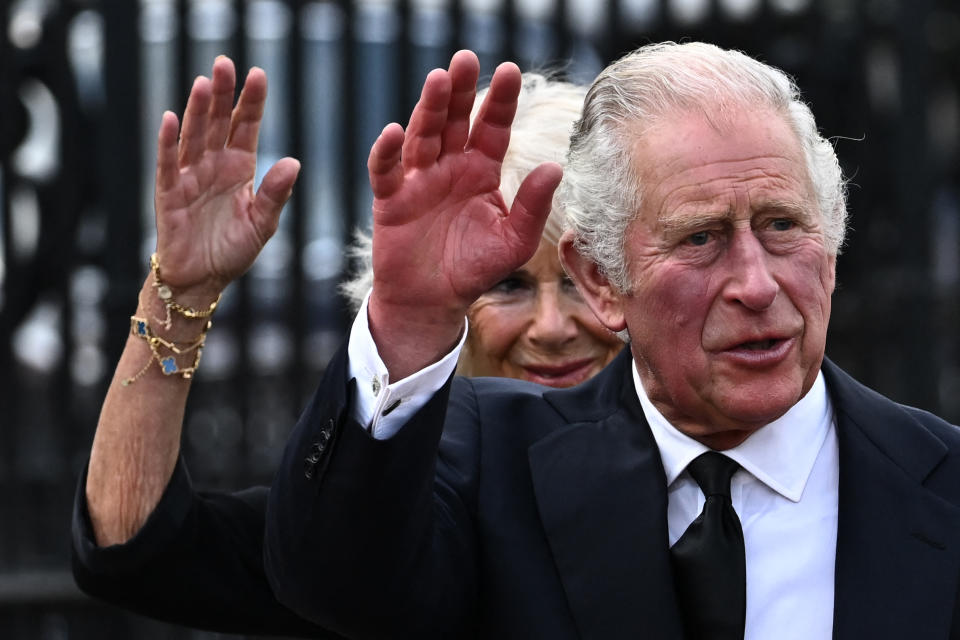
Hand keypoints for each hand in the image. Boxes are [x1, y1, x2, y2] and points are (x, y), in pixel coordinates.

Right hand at [153, 56, 299, 301]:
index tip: (259, 75)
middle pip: (219, 122)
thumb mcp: (263, 224)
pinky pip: (168, 163)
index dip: (252, 102)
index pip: (246, 127)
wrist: (202, 280)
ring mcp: (190, 176)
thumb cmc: (232, 250)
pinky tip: (172, 119)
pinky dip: (169, 142)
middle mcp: (214, 165)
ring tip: (205, 84)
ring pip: (195, 135)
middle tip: (226, 63)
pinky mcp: (169, 192)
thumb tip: (293, 163)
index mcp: (239, 168)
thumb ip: (276, 194)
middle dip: (223, 93)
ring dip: (198, 110)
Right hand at [367, 50, 561, 375]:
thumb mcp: (514, 241)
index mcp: (481, 170)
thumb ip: (533, 206)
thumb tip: (556, 167)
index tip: (511, 71)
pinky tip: (393, 131)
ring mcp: (419, 180)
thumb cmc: (475, 268)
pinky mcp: (391, 199)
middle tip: (467, 59)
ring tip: (439, 80)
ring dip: (429, 108)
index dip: (501, 101)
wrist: (434, 301)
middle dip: (461, 91)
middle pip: (455, 120)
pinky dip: (387, 152)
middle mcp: (450, 167)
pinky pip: (387, 171)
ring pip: (423, 135)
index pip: (493, 127)